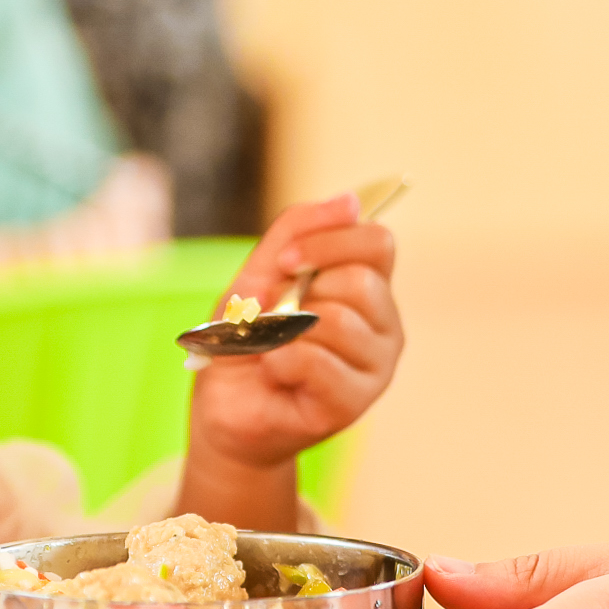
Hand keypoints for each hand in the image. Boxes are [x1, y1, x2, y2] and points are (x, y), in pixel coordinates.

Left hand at [177, 193, 401, 528]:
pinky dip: (279, 359)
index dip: (328, 241)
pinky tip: (275, 374)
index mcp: (367, 288)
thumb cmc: (245, 341)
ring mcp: (374, 367)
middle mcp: (383, 326)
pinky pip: (316, 360)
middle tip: (275, 319)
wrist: (224, 408)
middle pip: (360, 279)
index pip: (377, 242)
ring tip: (274, 350)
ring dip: (286, 331)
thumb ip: (297, 231)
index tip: (282, 261)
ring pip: (339, 320)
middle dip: (301, 292)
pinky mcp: (353, 403)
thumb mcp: (259, 274)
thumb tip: (350, 201)